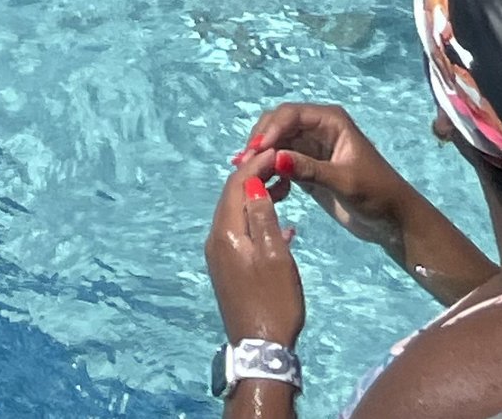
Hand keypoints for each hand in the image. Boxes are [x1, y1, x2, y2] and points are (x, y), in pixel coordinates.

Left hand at [204, 171, 304, 350]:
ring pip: (237, 215)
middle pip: (232, 197)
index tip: (277, 152)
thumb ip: (264, 217)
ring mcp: (220, 255)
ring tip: (285, 190)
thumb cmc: (274, 302)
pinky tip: (283, 227)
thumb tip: (253, 183)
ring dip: (258, 200)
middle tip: (282, 166)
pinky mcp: (228, 269)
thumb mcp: (275, 257)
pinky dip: (258, 223)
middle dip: (255, 178)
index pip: (236, 185)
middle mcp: (216, 239)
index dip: (256, 165)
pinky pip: (241, 234)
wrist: (262, 349)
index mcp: (225, 232)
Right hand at [235, 105, 413, 255]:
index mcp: (330, 121)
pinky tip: (267, 187)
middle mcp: (317, 129)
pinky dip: (270, 171)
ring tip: (247, 174)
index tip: (256, 150)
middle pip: (278, 126)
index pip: (291, 115)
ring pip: (276, 144)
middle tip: (243, 164)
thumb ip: (310, 169)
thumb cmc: (377, 194)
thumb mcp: (345, 181)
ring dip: (262, 157)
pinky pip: (281, 163)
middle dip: (260, 141)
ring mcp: (310, 148)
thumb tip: (276, 158)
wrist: (393, 222)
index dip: (271, 129)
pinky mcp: (307, 168)